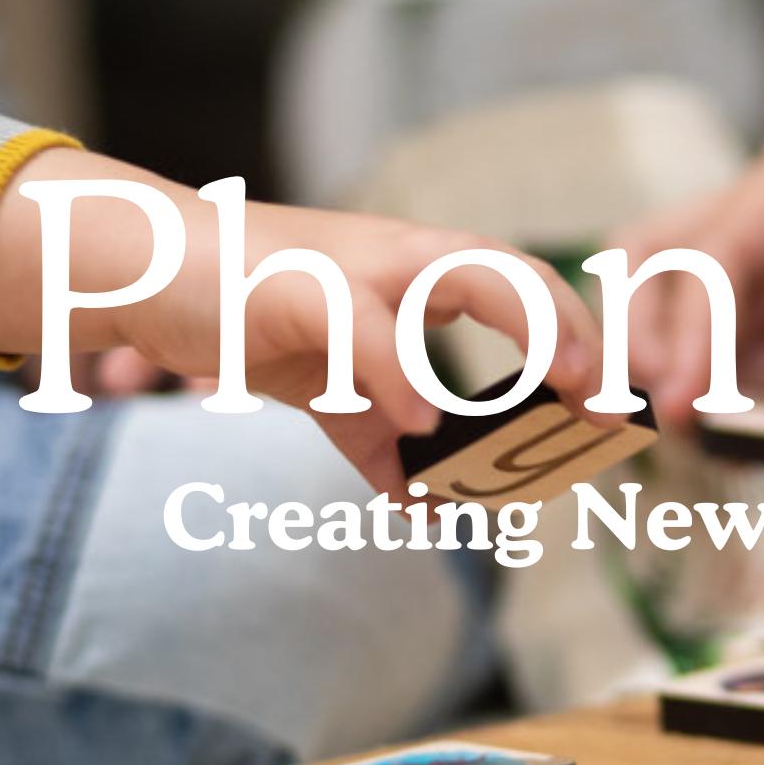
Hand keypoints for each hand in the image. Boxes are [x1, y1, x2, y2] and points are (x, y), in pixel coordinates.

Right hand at [0, 149, 611, 492]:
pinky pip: (362, 323)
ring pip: (466, 273)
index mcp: (420, 274)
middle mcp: (401, 257)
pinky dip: (398, 368)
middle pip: (516, 270)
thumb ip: (381, 443)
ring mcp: (353, 265)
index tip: (616, 401)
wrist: (148, 271)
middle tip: (611, 397)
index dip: (577, 337)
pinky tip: (419, 419)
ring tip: (569, 386)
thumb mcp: (330, 389)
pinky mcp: (297, 287)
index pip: (523, 288)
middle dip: (576, 329)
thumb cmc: (249, 315)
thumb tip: (426, 507)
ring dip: (529, 326)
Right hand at [612, 109, 763, 465]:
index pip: (720, 245)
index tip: (685, 405)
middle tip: (659, 418)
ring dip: (663, 366)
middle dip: (640, 334)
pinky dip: (713, 397)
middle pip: (660, 256)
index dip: (693, 327)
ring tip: (681, 440)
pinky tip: (732, 448)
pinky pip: (724, 349)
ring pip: (672, 299)